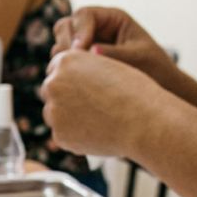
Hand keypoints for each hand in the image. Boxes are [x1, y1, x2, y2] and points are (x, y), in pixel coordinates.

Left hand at [40, 49, 164, 157]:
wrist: (145, 120)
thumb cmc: (135, 91)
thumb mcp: (107, 67)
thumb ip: (83, 72)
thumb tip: (67, 85)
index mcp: (66, 60)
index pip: (56, 70)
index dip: (71, 80)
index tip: (85, 89)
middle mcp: (54, 82)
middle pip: (51, 92)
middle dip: (66, 98)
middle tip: (91, 107)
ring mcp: (54, 110)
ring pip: (55, 115)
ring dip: (69, 118)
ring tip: (99, 120)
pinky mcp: (59, 135)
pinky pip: (63, 136)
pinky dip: (76, 136)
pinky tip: (98, 133)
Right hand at [52, 7, 178, 89]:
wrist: (160, 87)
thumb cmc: (155, 69)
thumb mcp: (139, 59)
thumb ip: (115, 54)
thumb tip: (91, 52)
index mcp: (112, 19)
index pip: (84, 15)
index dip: (79, 31)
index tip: (81, 51)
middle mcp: (96, 28)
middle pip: (67, 26)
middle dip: (67, 44)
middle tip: (73, 65)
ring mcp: (86, 45)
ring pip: (61, 44)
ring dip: (63, 58)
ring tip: (74, 76)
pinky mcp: (82, 63)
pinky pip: (63, 62)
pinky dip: (64, 70)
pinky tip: (73, 83)